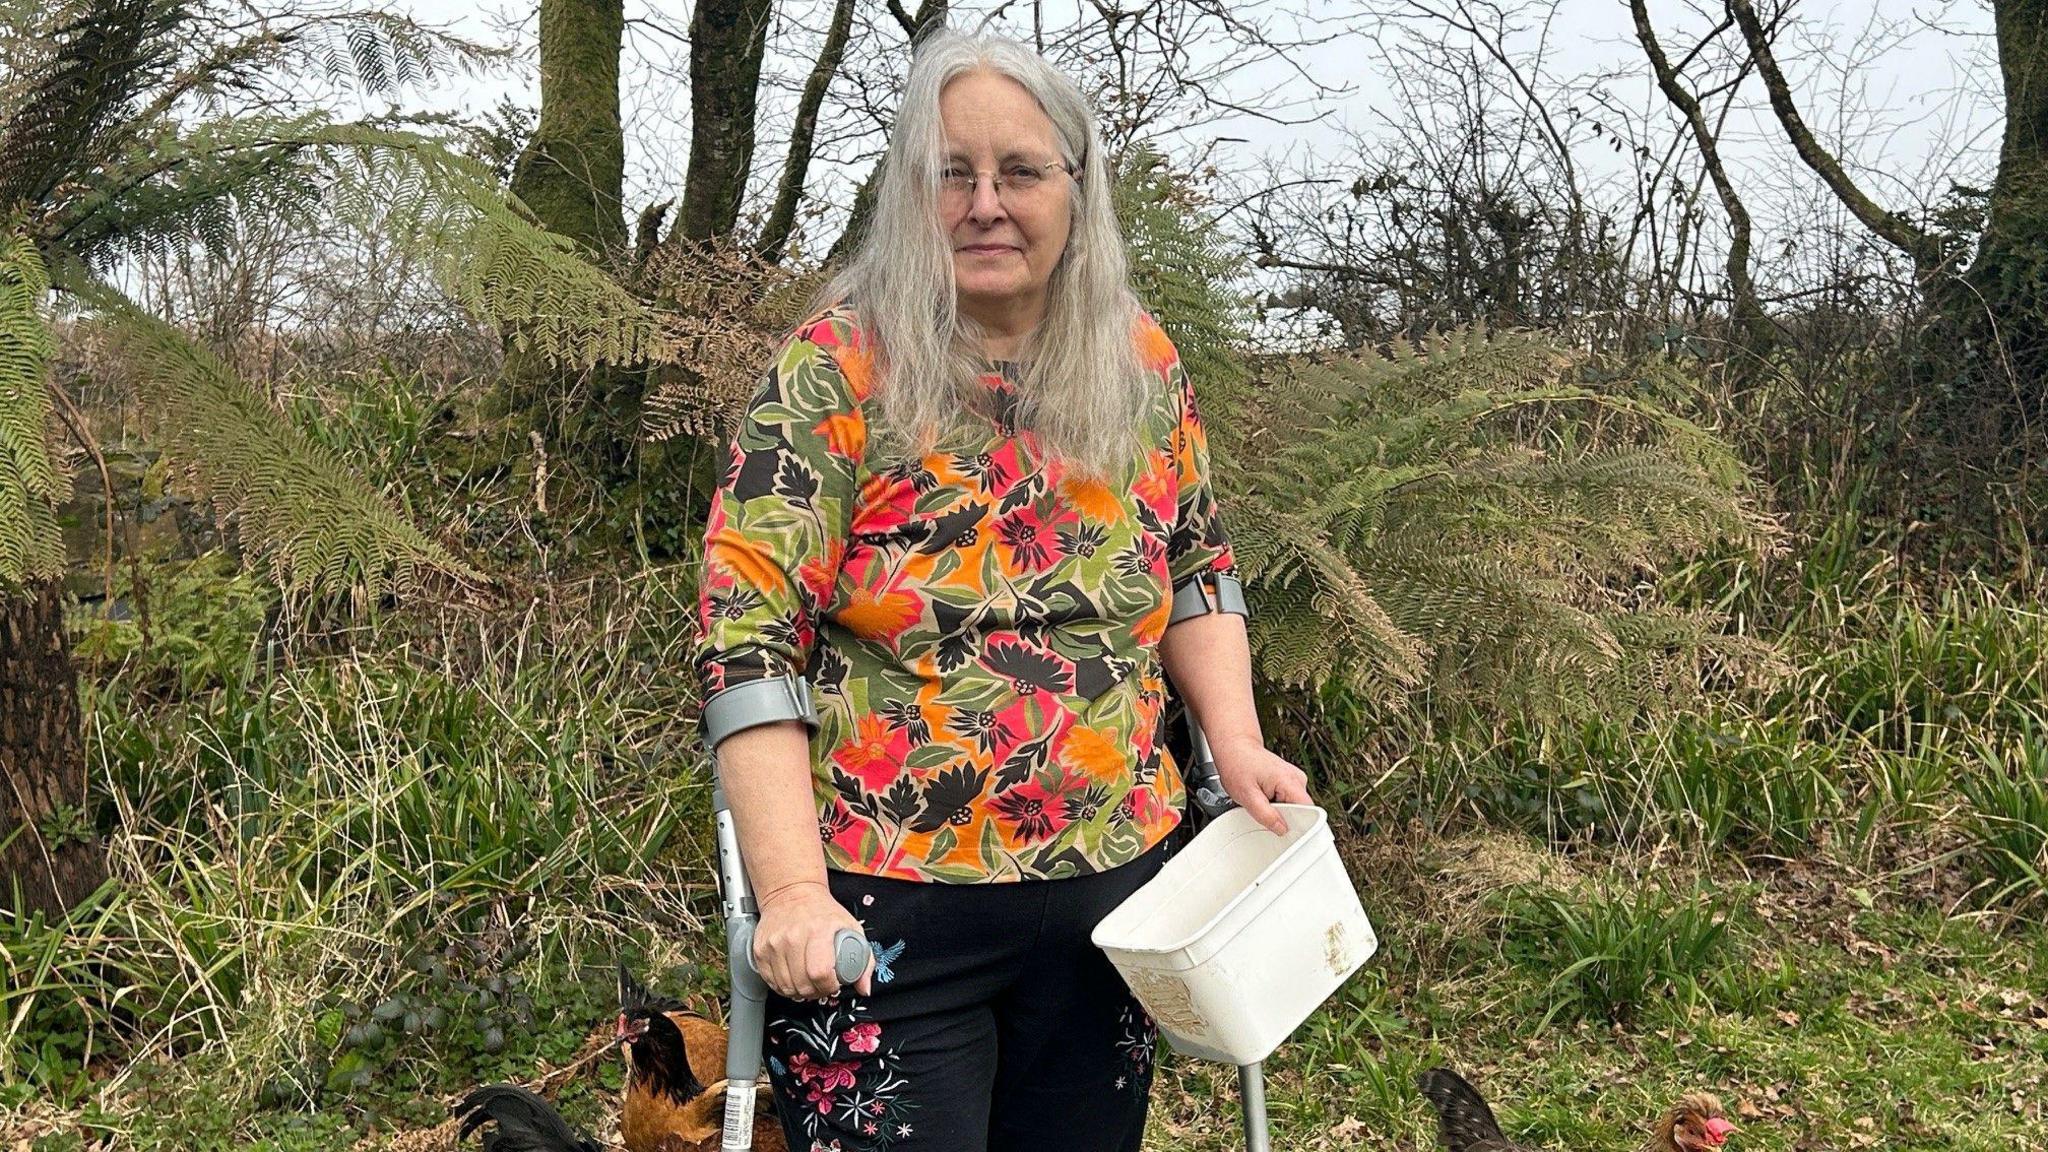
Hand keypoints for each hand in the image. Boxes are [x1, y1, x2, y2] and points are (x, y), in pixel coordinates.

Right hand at [753, 881, 873, 999]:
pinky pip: (770, 981)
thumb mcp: (851, 927)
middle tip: (821, 985)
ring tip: (807, 983)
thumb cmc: (823, 912)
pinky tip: (792, 978)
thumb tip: (864, 988)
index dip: (829, 986)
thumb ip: (863, 960)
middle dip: (815, 992)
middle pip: (802, 984)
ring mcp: (774, 943)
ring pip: (785, 986)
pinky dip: (782, 986)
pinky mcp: (760, 949)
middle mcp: (793, 936)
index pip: (820, 972)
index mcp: (818, 930)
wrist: (791, 893)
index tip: (833, 985)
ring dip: (798, 991)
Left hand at [1209, 736, 1311, 834]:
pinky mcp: (1289, 783)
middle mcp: (1298, 779)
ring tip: (1261, 801)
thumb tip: (1281, 829)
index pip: (1309, 811)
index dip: (1300, 826)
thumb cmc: (1238, 764)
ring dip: (1278, 811)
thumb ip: (1265, 815)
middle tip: (1264, 812)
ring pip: (1294, 808)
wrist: (1235, 747)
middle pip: (1302, 812)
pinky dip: (1276, 805)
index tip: (1289, 834)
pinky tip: (1264, 798)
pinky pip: (1288, 802)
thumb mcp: (1247, 795)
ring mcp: (1295, 780)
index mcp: (1290, 781)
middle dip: (1284, 819)